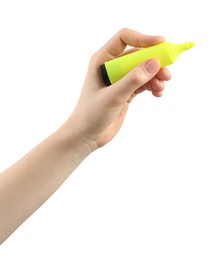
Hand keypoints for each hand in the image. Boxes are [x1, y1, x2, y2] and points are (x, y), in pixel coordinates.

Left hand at [66, 28, 170, 148]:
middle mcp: (112, 67)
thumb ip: (133, 80)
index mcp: (102, 60)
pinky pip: (143, 83)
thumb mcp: (113, 96)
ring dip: (155, 76)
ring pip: (143, 70)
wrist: (86, 136)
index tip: (161, 43)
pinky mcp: (126, 92)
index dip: (143, 38)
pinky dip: (152, 86)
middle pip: (138, 55)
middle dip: (154, 62)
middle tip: (167, 74)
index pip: (124, 38)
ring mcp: (119, 80)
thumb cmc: (91, 114)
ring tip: (161, 87)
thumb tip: (154, 62)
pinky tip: (157, 93)